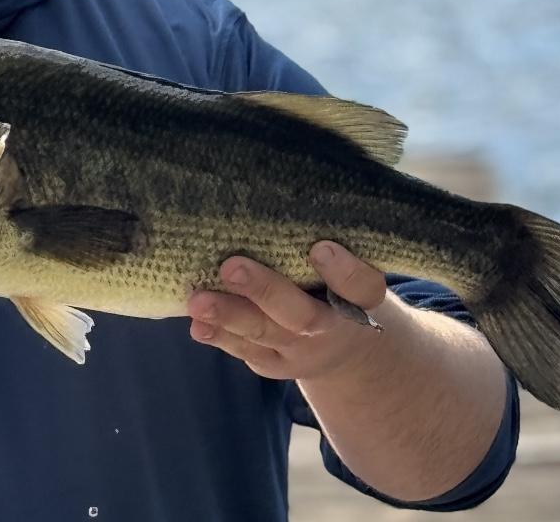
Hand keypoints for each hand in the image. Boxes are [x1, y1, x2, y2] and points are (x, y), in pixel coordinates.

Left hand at [187, 242, 388, 382]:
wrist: (345, 351)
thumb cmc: (337, 286)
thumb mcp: (345, 270)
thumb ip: (322, 242)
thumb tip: (273, 196)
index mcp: (360, 300)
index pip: (361, 287)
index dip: (344, 271)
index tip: (320, 247)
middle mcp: (331, 327)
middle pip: (302, 315)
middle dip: (265, 291)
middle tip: (232, 267)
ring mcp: (301, 349)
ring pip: (265, 333)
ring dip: (229, 315)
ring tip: (198, 301)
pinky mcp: (274, 362)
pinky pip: (245, 350)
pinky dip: (220, 337)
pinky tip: (198, 324)